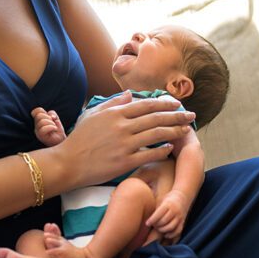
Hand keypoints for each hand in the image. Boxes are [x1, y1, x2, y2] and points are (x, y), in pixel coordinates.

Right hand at [32, 108, 65, 145]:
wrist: (61, 140)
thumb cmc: (56, 129)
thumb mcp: (55, 118)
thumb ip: (52, 113)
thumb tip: (51, 116)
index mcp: (38, 120)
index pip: (36, 111)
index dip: (43, 111)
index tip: (49, 116)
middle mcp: (36, 126)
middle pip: (39, 115)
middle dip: (48, 118)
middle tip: (53, 123)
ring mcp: (38, 132)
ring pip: (42, 122)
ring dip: (51, 123)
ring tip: (54, 127)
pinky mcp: (41, 136)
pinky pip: (43, 129)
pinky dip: (52, 127)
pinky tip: (55, 129)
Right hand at [56, 91, 196, 187]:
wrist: (67, 162)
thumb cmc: (80, 138)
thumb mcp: (93, 114)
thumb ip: (113, 103)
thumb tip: (129, 95)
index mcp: (116, 113)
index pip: (146, 105)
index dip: (164, 104)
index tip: (177, 104)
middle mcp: (122, 127)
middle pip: (156, 118)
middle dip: (176, 116)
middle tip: (191, 115)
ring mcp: (124, 145)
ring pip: (156, 135)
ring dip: (174, 131)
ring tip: (186, 130)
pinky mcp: (124, 162)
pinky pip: (148, 155)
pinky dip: (161, 150)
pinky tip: (171, 147)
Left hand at [146, 189, 191, 244]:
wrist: (181, 197)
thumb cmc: (166, 200)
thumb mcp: (160, 201)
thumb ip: (155, 209)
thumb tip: (143, 215)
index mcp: (168, 204)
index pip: (159, 214)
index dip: (152, 220)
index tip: (147, 223)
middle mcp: (174, 210)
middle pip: (164, 221)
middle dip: (156, 225)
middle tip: (152, 225)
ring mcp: (179, 217)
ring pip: (170, 227)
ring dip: (162, 230)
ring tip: (158, 228)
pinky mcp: (182, 222)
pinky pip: (177, 231)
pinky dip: (171, 234)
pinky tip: (165, 234)